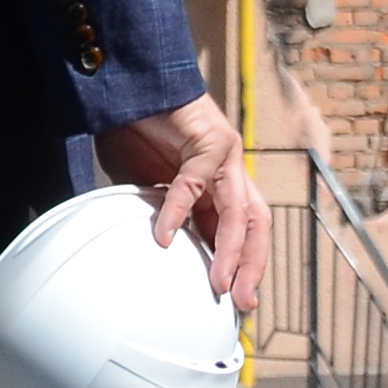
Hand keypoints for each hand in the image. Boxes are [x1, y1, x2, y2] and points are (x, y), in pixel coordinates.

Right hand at [94, 97, 267, 314]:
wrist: (131, 86)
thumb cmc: (137, 133)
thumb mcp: (148, 187)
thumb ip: (161, 214)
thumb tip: (155, 252)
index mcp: (218, 185)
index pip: (244, 231)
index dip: (245, 265)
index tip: (236, 300)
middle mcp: (230, 170)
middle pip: (257, 224)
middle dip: (252, 265)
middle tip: (240, 301)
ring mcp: (225, 153)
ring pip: (237, 210)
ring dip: (229, 250)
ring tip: (218, 281)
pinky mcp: (210, 137)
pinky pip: (196, 181)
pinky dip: (178, 210)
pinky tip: (164, 236)